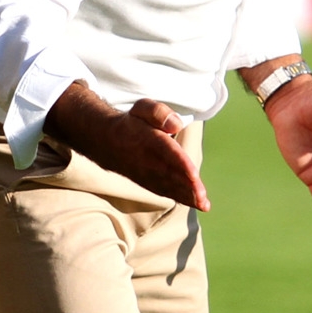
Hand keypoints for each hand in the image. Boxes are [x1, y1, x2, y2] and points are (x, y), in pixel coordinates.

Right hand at [44, 84, 209, 210]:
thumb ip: (159, 112)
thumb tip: (176, 125)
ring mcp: (147, 174)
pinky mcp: (148, 182)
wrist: (107, 141)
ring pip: (169, 186)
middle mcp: (147, 160)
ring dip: (186, 197)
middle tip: (203, 197)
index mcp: (148, 139)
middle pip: (170, 174)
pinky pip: (166, 192)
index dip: (181, 163)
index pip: (167, 152)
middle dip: (187, 186)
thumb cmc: (132, 123)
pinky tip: (198, 204)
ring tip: (204, 205)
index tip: (195, 175)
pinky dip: (182, 199)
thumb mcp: (142, 108)